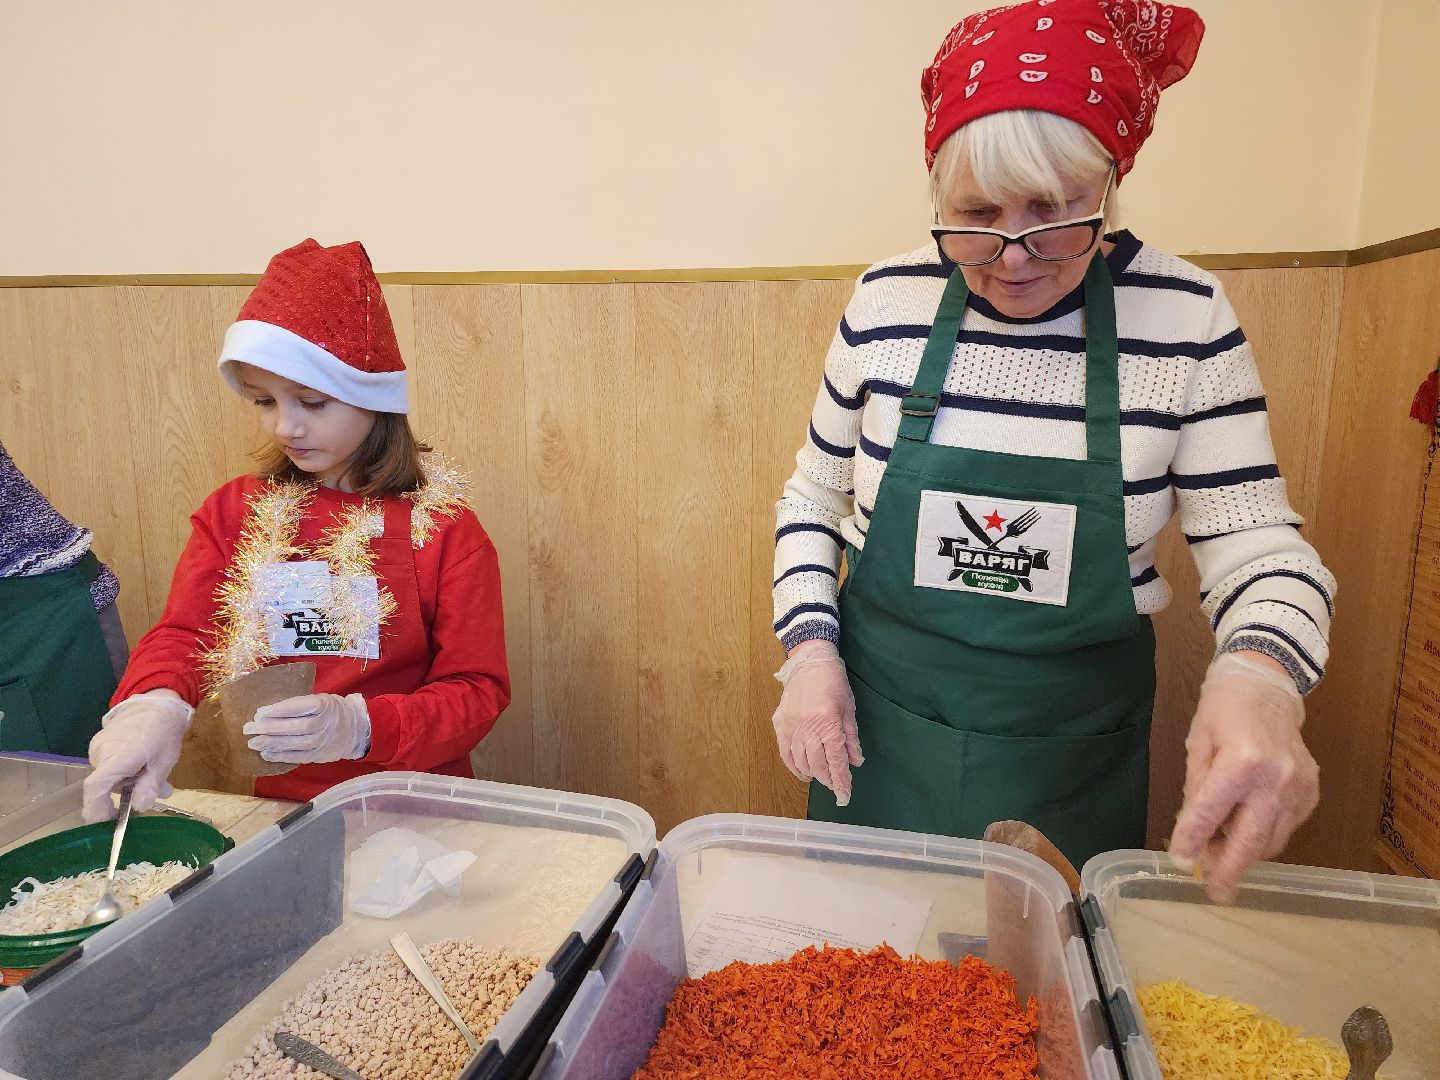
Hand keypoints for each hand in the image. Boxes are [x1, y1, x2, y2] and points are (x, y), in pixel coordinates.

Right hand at [83, 690, 193, 821]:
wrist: (157, 700)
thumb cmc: (164, 730)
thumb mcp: (165, 760)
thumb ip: (150, 784)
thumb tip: (138, 807)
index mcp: (117, 757)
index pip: (95, 788)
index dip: (97, 809)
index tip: (110, 821)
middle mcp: (101, 753)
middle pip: (105, 786)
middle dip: (127, 793)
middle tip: (156, 790)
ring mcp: (98, 747)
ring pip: (109, 776)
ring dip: (130, 780)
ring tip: (154, 771)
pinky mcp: (100, 743)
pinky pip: (109, 764)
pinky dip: (125, 769)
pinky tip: (143, 761)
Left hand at [244, 693, 369, 763]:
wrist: (356, 729)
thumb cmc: (331, 711)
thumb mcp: (320, 699)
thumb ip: (297, 705)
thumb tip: (265, 712)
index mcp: (324, 704)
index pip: (297, 707)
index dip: (276, 710)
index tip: (259, 713)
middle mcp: (324, 723)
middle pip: (295, 727)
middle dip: (269, 728)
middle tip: (249, 728)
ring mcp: (323, 741)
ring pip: (295, 743)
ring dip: (271, 743)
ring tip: (253, 743)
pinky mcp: (320, 755)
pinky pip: (298, 757)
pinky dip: (281, 756)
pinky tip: (266, 754)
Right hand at [772, 641, 862, 805]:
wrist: (809, 663)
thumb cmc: (834, 684)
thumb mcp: (848, 709)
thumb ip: (850, 737)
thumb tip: (855, 762)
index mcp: (828, 722)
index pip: (835, 759)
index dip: (840, 780)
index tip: (845, 796)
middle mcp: (808, 727)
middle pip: (817, 764)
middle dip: (828, 780)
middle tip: (835, 786)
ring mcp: (791, 727)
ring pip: (800, 761)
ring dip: (812, 774)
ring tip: (820, 778)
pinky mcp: (780, 725)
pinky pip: (785, 753)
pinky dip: (794, 766)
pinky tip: (802, 772)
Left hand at [1169, 652, 1316, 902]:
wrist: (1268, 685)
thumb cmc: (1224, 709)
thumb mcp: (1198, 743)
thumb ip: (1197, 790)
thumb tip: (1190, 835)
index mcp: (1243, 761)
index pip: (1213, 812)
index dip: (1193, 840)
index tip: (1180, 863)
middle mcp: (1277, 778)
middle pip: (1253, 839)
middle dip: (1231, 869)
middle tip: (1216, 892)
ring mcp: (1300, 786)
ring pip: (1272, 839)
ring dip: (1245, 853)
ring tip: (1219, 855)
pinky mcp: (1312, 791)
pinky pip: (1286, 826)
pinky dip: (1264, 834)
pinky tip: (1245, 828)